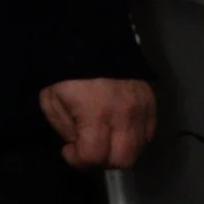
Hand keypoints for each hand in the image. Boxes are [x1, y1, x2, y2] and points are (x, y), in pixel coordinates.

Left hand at [40, 76, 155, 171]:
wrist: (93, 42)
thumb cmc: (66, 74)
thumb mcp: (51, 101)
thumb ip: (65, 129)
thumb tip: (79, 144)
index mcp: (96, 114)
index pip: (95, 156)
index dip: (79, 160)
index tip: (69, 149)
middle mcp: (124, 115)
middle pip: (123, 160)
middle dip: (102, 161)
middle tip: (89, 148)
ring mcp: (142, 109)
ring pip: (138, 149)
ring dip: (119, 151)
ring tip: (104, 138)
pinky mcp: (152, 102)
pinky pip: (148, 133)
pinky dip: (134, 138)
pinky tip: (119, 129)